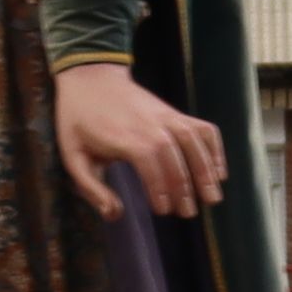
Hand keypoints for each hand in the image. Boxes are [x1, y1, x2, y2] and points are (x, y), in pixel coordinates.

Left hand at [52, 57, 223, 218]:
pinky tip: (218, 172)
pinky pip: (203, 128)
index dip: (159, 186)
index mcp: (123, 135)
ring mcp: (166, 116)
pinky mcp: (175, 113)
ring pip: (194, 141)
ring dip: (206, 169)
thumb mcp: (72, 155)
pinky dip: (214, 148)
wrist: (91, 77)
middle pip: (175, 154)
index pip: (148, 161)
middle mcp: (150, 123)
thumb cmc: (79, 120)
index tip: (163, 210)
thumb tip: (114, 214)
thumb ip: (90, 187)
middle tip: (188, 213)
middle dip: (185, 186)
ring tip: (212, 198)